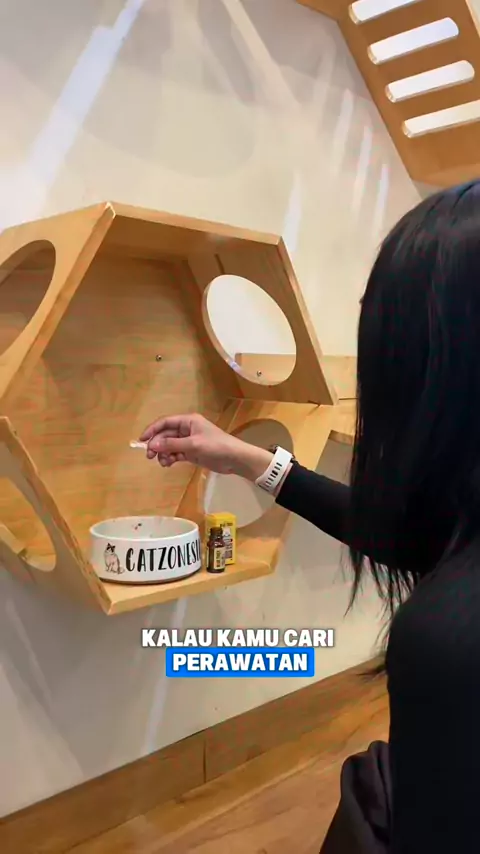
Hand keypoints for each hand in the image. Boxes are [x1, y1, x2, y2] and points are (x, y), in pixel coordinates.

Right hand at [138, 413, 272, 480]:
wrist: (234, 459)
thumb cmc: (216, 446)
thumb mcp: (193, 445)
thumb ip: (172, 445)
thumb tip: (152, 445)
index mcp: (188, 421)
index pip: (165, 422)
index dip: (152, 430)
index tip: (142, 440)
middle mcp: (187, 429)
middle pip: (165, 435)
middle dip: (157, 444)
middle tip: (150, 456)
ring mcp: (189, 441)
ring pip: (169, 445)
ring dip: (163, 453)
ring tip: (163, 462)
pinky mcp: (192, 452)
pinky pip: (176, 453)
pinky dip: (171, 458)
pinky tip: (168, 464)